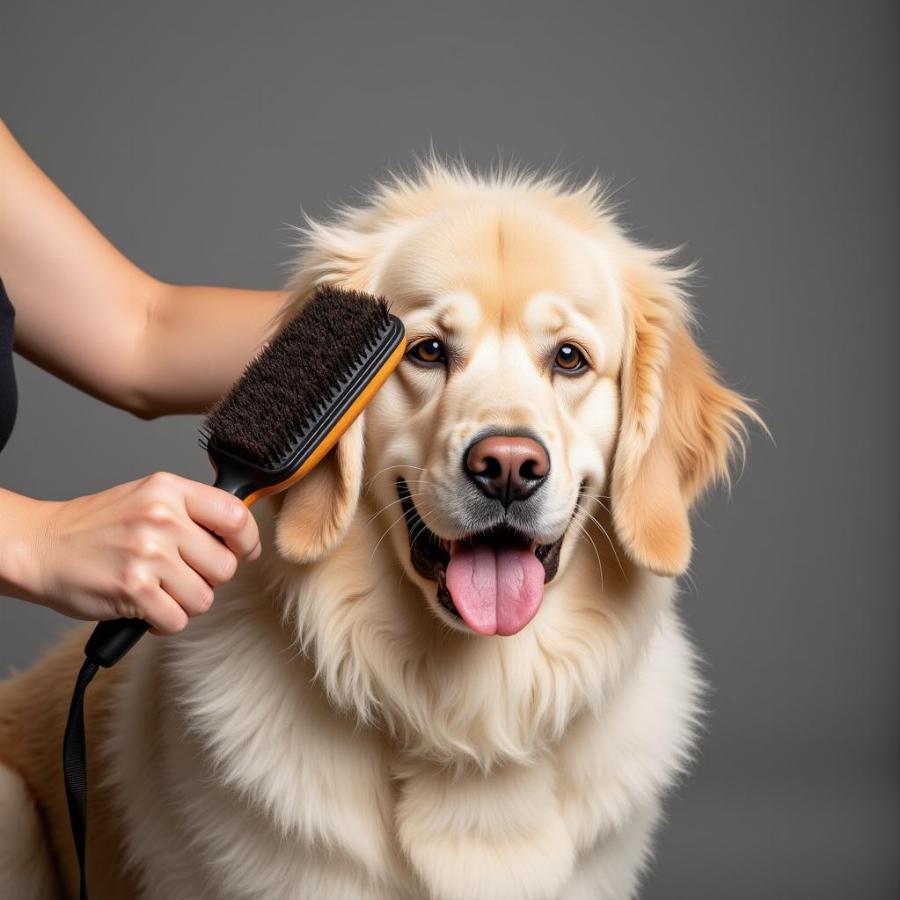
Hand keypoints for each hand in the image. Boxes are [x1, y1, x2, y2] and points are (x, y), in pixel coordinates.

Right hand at [16, 472, 259, 633]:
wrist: (40, 546)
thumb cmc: (97, 526)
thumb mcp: (149, 498)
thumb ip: (192, 511)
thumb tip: (240, 533)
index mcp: (170, 490)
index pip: (236, 515)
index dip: (247, 541)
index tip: (242, 552)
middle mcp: (162, 518)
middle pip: (226, 566)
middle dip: (208, 579)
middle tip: (181, 575)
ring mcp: (148, 554)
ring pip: (204, 598)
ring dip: (184, 603)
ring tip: (159, 590)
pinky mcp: (134, 590)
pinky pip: (177, 620)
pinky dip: (163, 622)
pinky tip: (145, 607)